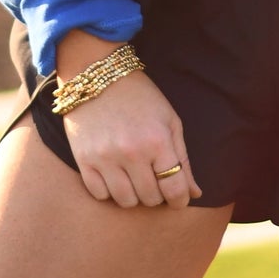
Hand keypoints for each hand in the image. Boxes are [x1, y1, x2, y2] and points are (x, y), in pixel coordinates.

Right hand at [55, 32, 200, 209]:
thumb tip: (194, 194)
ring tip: (134, 178)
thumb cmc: (141, 97)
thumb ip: (183, 159)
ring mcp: (105, 158)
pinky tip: (114, 175)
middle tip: (154, 179)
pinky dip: (109, 191)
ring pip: (126, 201)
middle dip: (157, 194)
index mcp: (157, 141)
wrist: (99, 76)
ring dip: (134, 195)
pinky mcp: (84, 160)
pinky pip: (100, 195)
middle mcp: (132, 152)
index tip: (178, 198)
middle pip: (150, 198)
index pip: (174, 189)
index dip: (180, 199)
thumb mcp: (170, 121)